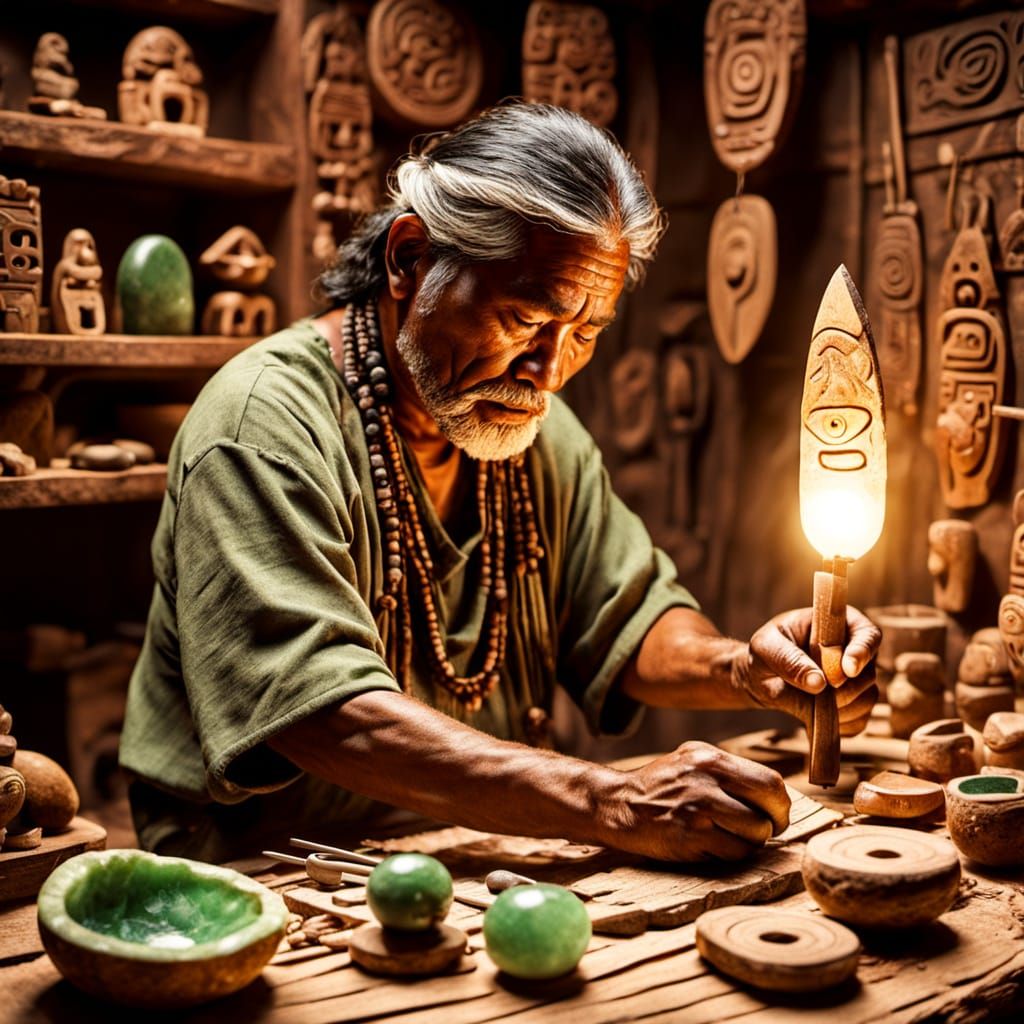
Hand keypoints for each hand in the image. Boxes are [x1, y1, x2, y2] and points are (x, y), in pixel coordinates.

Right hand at [604, 741, 790, 861]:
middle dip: (774, 823)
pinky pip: (735, 853)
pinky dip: (730, 855)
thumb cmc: (661, 787)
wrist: (619, 804)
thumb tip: (774, 792)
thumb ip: (728, 771)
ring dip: (749, 842)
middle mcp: (707, 778)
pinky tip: (710, 846)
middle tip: (762, 830)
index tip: (773, 815)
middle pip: (771, 805)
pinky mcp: (690, 836)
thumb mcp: (691, 761)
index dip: (778, 804)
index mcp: (710, 757)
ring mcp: (698, 808)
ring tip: (728, 837)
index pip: (770, 780)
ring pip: (757, 833)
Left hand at [739, 606, 879, 735]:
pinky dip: (838, 725)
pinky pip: (858, 721)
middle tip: (816, 693)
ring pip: (867, 699)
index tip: (846, 670)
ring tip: (808, 704)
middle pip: (868, 673)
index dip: (862, 652)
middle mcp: (855, 651)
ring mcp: (858, 680)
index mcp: (839, 624)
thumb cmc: (765, 651)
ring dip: (839, 709)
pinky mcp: (854, 706)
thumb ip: (789, 660)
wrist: (761, 676)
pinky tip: (815, 717)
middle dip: (844, 689)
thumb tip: (818, 683)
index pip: (867, 634)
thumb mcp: (765, 647)